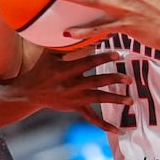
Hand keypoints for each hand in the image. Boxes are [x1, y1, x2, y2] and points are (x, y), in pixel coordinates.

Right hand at [5, 46, 131, 131]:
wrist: (29, 93)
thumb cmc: (41, 68)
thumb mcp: (49, 53)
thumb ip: (66, 43)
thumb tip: (81, 29)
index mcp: (65, 70)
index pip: (87, 62)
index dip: (102, 58)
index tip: (117, 54)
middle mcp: (70, 85)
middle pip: (96, 82)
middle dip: (113, 79)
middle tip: (129, 78)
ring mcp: (73, 98)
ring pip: (97, 99)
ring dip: (114, 99)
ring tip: (130, 100)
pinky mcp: (75, 108)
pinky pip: (91, 118)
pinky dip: (105, 125)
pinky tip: (119, 130)